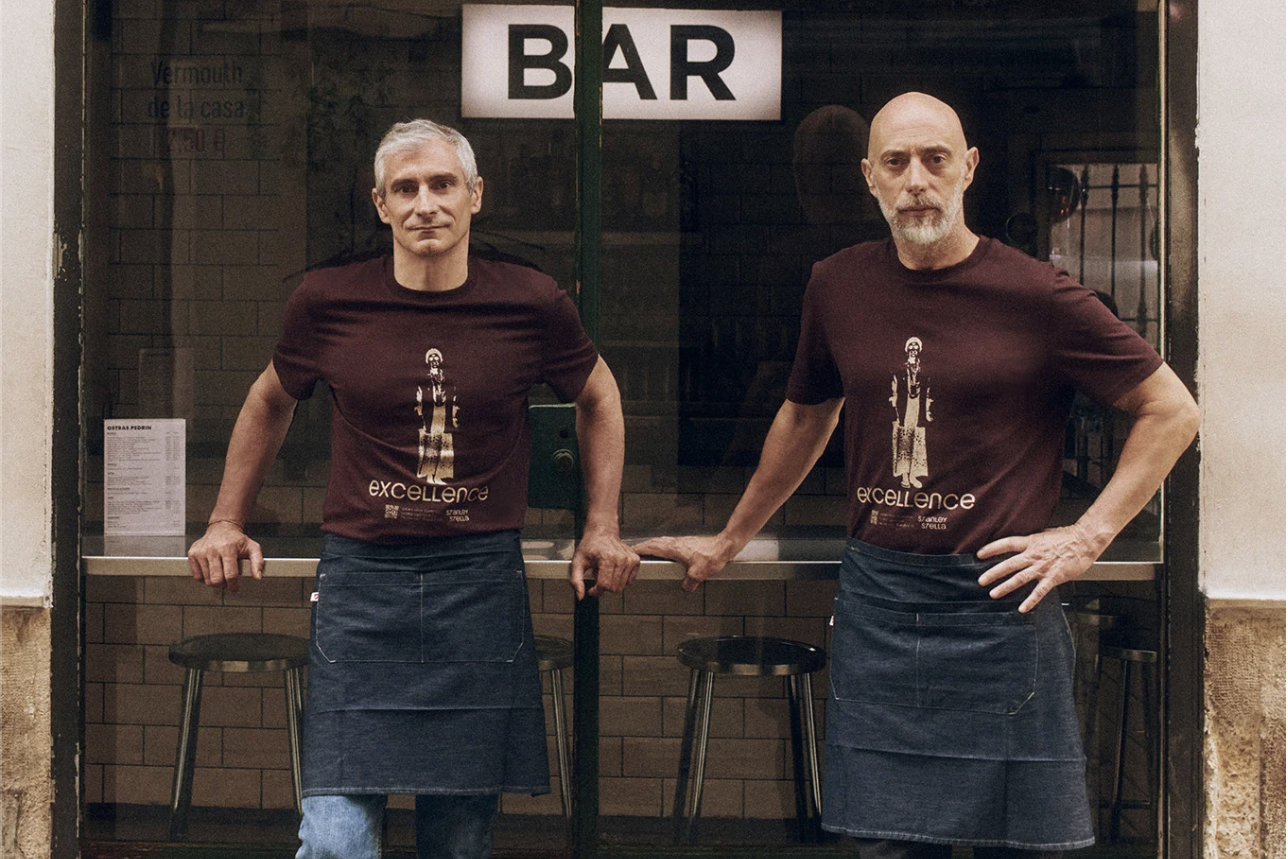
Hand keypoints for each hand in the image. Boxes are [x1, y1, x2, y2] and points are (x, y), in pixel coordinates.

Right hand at [186, 521, 263, 593]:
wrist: (222, 528)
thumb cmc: (237, 539)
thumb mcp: (252, 547)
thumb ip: (258, 562)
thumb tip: (258, 577)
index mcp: (228, 548)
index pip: (230, 575)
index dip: (233, 585)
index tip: (235, 587)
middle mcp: (212, 550)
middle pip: (216, 580)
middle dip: (223, 585)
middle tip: (228, 581)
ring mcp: (200, 552)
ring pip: (207, 580)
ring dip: (215, 581)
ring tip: (221, 573)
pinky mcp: (192, 554)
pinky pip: (197, 576)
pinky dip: (205, 577)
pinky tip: (211, 570)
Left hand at [570, 526, 639, 599]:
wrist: (602, 532)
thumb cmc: (590, 546)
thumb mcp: (577, 562)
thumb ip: (576, 580)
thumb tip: (580, 596)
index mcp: (607, 558)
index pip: (604, 585)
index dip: (596, 591)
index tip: (591, 589)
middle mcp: (621, 558)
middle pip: (614, 588)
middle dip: (604, 586)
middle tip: (598, 575)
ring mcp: (631, 559)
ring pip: (622, 586)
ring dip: (612, 582)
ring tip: (605, 571)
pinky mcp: (636, 561)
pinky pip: (629, 581)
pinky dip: (620, 579)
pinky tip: (614, 570)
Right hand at [633, 535, 736, 593]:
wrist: (724, 546)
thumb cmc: (712, 556)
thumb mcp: (699, 574)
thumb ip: (690, 582)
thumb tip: (686, 588)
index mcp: (674, 549)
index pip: (652, 547)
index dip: (640, 549)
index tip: (631, 551)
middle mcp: (676, 543)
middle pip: (654, 543)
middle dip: (643, 546)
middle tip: (634, 552)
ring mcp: (681, 541)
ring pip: (662, 541)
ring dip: (652, 545)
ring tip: (647, 551)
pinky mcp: (687, 542)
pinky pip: (669, 543)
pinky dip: (662, 545)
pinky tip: (666, 551)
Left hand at [976, 525, 1101, 612]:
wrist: (1086, 541)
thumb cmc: (1068, 537)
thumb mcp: (1044, 534)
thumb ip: (1032, 541)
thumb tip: (1021, 542)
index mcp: (1031, 542)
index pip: (1006, 544)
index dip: (991, 549)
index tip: (979, 554)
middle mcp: (1034, 555)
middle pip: (1009, 564)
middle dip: (993, 573)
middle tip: (981, 581)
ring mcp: (1043, 567)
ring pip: (1020, 578)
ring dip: (1005, 587)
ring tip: (994, 594)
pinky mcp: (1053, 577)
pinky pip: (1039, 591)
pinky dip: (1030, 600)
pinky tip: (1022, 608)